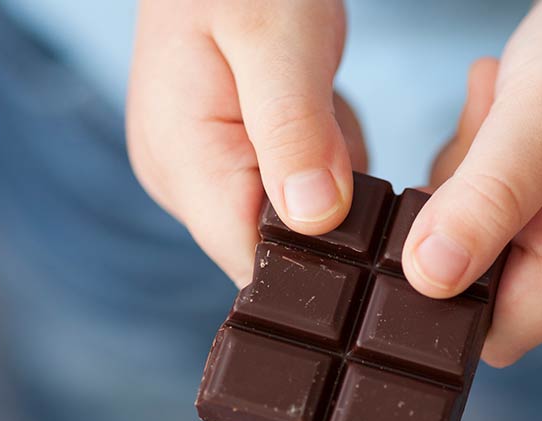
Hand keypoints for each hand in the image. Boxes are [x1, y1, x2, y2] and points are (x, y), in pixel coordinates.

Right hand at [126, 0, 364, 286]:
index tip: (359, 205)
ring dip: (329, 170)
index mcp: (182, 163)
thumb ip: (294, 130)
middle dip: (329, 204)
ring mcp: (201, 170)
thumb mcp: (278, 40)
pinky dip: (321, 152)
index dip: (316, 252)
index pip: (252, 260)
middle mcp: (181, 181)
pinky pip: (292, 185)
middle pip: (276, 243)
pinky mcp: (226, 156)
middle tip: (330, 118)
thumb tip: (314, 218)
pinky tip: (313, 103)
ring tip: (316, 97)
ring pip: (293, 216)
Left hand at [411, 0, 541, 365]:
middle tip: (484, 135)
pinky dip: (478, 155)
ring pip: (474, 236)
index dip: (447, 296)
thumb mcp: (541, 119)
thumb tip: (428, 279)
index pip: (502, 332)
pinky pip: (487, 198)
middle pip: (480, 282)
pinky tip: (500, 104)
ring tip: (499, 105)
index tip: (429, 220)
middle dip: (457, 215)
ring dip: (465, 174)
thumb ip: (486, 202)